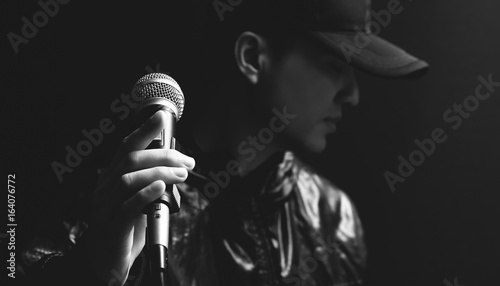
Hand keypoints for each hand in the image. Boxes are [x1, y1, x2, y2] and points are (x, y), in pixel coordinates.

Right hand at [86, 110, 194, 284]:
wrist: (106, 262)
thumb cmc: (125, 228)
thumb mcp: (137, 200)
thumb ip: (149, 182)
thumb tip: (176, 165)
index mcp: (110, 178)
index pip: (125, 147)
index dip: (143, 131)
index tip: (161, 118)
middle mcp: (103, 189)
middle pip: (130, 160)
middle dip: (163, 155)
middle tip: (187, 162)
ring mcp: (105, 208)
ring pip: (128, 179)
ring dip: (160, 172)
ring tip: (182, 175)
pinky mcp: (112, 227)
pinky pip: (127, 206)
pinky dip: (145, 193)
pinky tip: (161, 188)